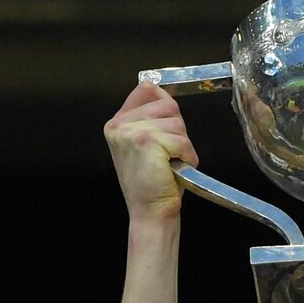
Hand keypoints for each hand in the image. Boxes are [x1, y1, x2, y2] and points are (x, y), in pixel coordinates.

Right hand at [104, 83, 198, 220]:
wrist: (150, 213)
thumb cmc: (153, 184)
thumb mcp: (146, 146)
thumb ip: (150, 119)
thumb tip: (164, 95)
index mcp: (116, 123)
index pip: (146, 89)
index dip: (165, 105)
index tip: (167, 129)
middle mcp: (119, 125)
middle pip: (168, 105)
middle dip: (177, 131)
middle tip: (168, 155)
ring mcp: (131, 132)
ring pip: (177, 122)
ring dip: (183, 146)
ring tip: (170, 164)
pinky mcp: (147, 141)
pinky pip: (182, 140)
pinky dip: (187, 156)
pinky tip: (175, 170)